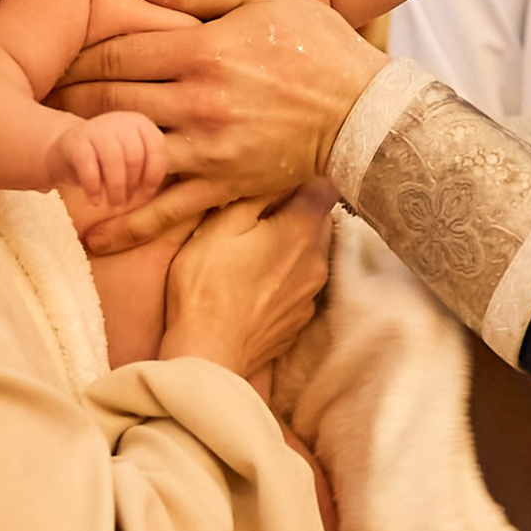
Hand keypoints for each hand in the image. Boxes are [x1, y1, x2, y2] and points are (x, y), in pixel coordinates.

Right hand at [50, 109, 166, 215]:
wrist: (65, 152)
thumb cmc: (107, 162)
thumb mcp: (131, 159)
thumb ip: (150, 167)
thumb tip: (178, 195)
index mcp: (140, 123)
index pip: (156, 146)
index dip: (155, 173)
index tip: (147, 192)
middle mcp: (119, 120)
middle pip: (135, 155)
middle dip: (132, 184)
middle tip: (125, 201)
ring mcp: (95, 127)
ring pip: (113, 159)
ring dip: (116, 187)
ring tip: (113, 203)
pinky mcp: (74, 141)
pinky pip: (88, 166)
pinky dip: (94, 187)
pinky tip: (95, 199)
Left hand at [54, 0, 381, 249]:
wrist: (365, 112)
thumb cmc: (316, 44)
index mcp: (203, 51)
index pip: (119, 50)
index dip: (77, 52)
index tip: (49, 54)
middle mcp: (199, 101)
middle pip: (111, 100)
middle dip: (66, 98)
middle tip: (34, 98)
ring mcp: (210, 149)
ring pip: (128, 151)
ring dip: (85, 152)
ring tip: (50, 149)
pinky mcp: (224, 185)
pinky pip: (167, 210)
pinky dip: (127, 225)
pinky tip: (91, 236)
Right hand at [161, 189, 334, 376]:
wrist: (208, 353)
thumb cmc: (207, 286)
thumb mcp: (219, 226)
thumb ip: (254, 196)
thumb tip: (274, 177)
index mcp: (300, 231)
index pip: (324, 187)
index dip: (303, 179)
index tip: (279, 182)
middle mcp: (317, 261)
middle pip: (319, 222)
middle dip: (295, 214)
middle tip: (258, 218)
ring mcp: (311, 294)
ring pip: (311, 255)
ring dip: (290, 249)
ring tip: (252, 254)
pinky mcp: (299, 320)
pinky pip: (300, 286)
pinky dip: (284, 280)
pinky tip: (254, 286)